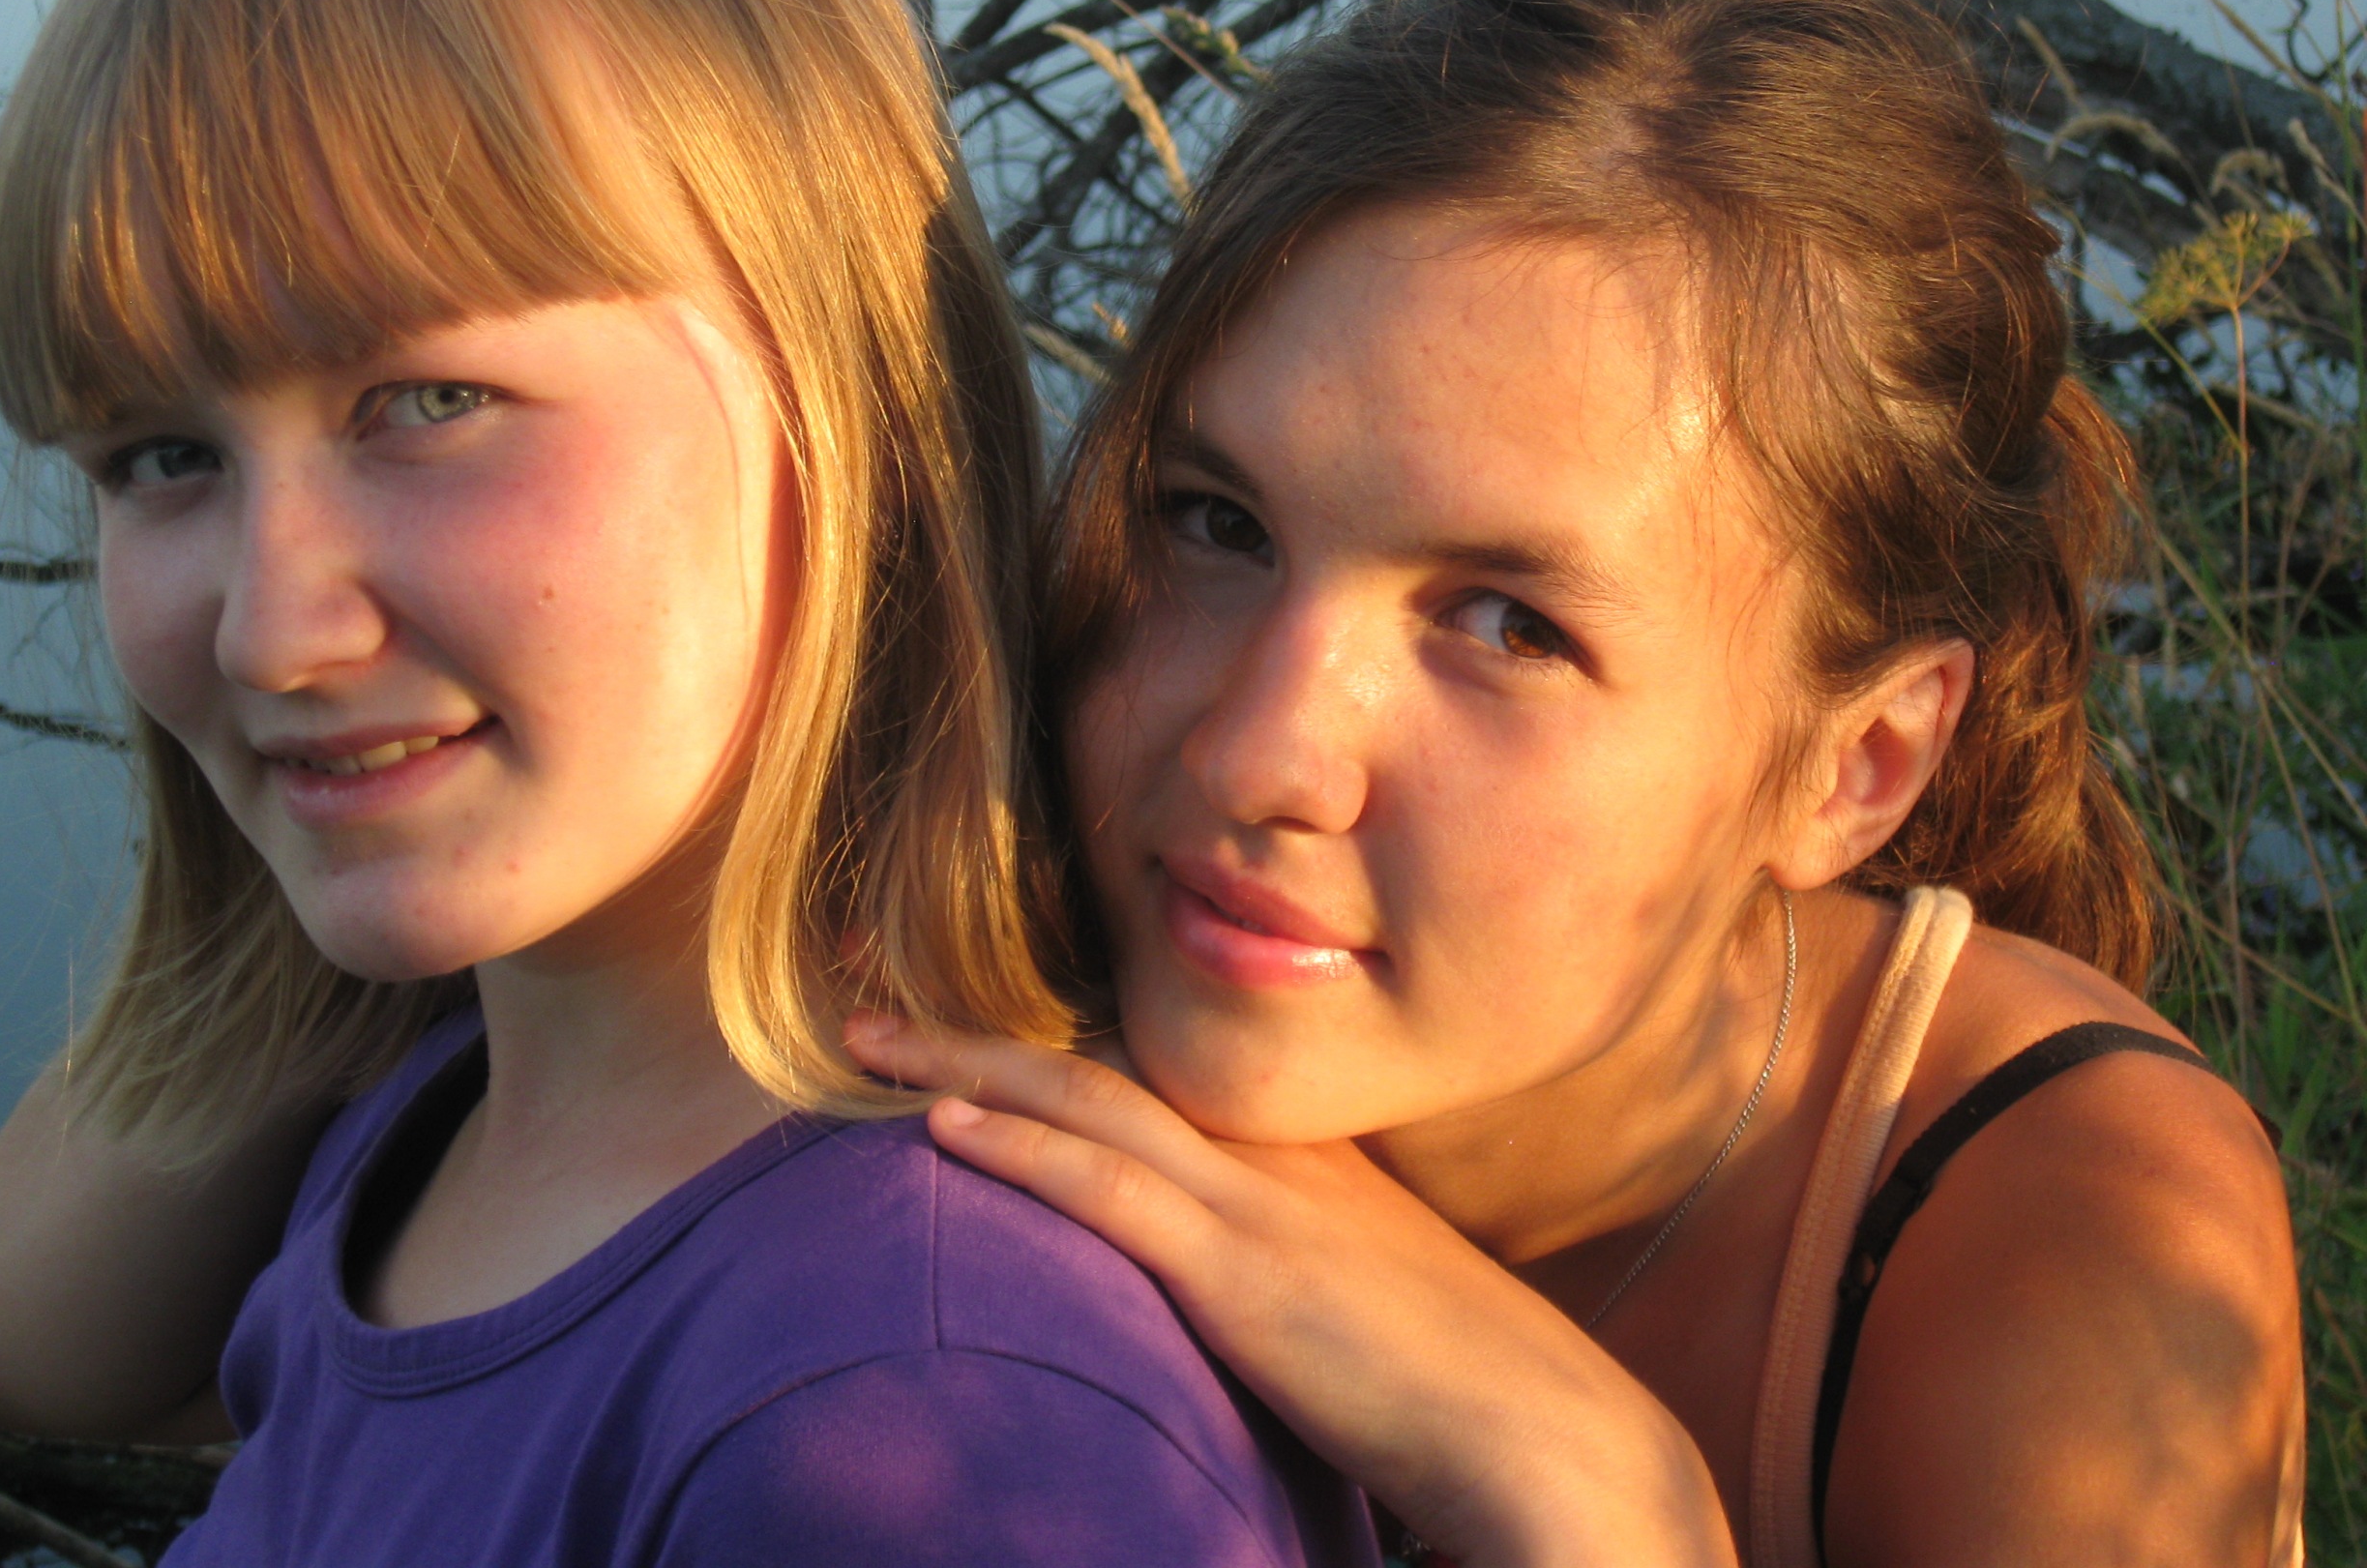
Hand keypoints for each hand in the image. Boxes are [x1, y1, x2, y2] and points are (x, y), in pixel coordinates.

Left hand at [844, 1015, 1734, 1567]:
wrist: (1543, 1431)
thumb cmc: (1459, 1383)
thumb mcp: (1360, 1296)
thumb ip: (1287, 1262)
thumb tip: (1219, 1278)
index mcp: (1289, 1153)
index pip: (1141, 1064)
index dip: (1037, 1031)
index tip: (947, 1006)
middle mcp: (1265, 1151)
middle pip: (1096, 1055)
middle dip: (972, 1018)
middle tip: (863, 974)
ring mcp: (1254, 1202)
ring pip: (1085, 1099)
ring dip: (963, 1061)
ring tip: (863, 1033)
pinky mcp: (1246, 1273)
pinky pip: (1112, 1190)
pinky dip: (1021, 1149)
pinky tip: (941, 1127)